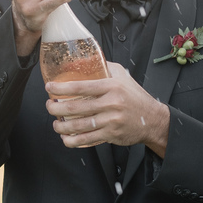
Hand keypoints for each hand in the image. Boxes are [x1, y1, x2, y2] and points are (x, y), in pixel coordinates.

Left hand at [45, 63, 170, 155]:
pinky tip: (66, 138)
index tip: (49, 88)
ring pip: (78, 125)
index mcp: (111, 86)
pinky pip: (87, 140)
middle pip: (75, 107)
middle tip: (50, 107)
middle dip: (56, 108)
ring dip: (61, 126)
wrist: (153, 119)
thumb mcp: (124, 77)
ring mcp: (111, 120)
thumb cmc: (136, 97)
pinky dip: (73, 141)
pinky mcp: (111, 135)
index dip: (61, 88)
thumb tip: (85, 61)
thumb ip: (106, 68)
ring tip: (56, 123)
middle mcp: (111, 103)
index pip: (81, 86)